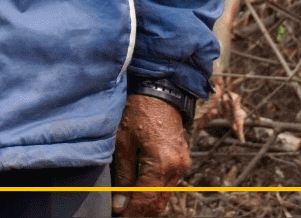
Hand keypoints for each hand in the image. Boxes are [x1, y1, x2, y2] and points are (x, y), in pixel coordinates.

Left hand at [112, 93, 190, 216]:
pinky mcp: (182, 162)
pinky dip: (154, 192)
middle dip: (140, 212)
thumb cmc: (138, 113)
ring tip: (126, 204)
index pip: (146, 200)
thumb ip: (123, 175)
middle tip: (121, 212)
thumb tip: (120, 202)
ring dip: (147, 203)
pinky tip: (138, 191)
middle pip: (158, 203)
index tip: (118, 215)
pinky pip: (168, 185)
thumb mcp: (123, 143)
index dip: (131, 212)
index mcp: (162, 164)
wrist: (160, 94)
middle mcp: (177, 168)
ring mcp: (182, 166)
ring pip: (164, 196)